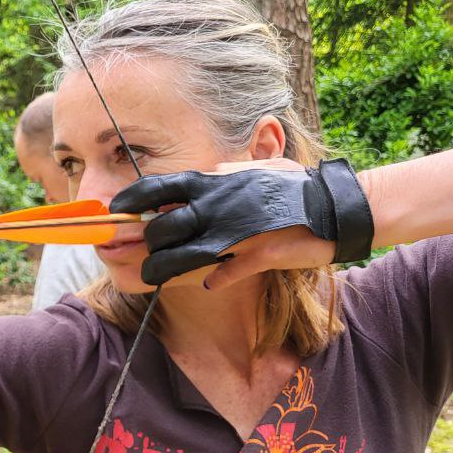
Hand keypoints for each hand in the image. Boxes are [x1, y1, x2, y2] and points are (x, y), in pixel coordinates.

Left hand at [111, 159, 361, 289]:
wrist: (335, 207)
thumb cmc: (290, 185)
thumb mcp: (250, 169)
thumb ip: (220, 174)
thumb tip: (199, 176)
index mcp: (213, 181)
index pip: (156, 189)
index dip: (130, 202)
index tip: (117, 211)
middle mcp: (217, 206)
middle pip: (162, 230)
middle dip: (147, 244)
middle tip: (145, 250)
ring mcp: (235, 234)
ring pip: (181, 259)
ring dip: (162, 270)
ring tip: (154, 274)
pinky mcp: (255, 258)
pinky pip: (221, 275)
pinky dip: (213, 280)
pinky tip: (210, 283)